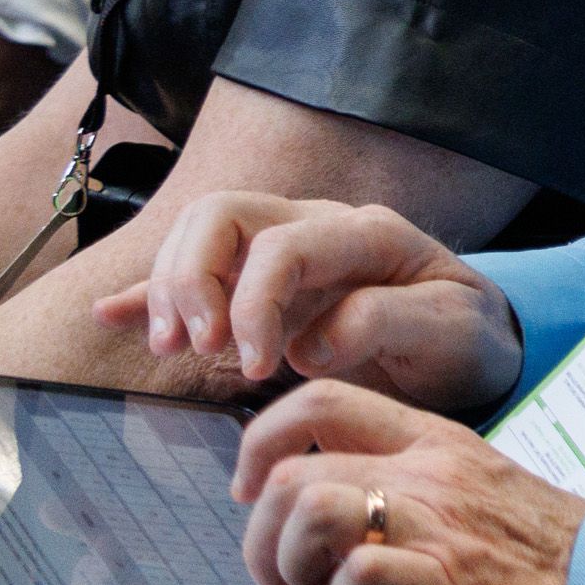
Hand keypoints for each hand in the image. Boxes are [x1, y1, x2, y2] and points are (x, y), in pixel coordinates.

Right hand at [103, 191, 518, 410]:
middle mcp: (318, 229)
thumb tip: (309, 345)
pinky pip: (196, 275)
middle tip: (196, 349)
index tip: (254, 368)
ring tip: (175, 348)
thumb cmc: (465, 336)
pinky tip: (110, 314)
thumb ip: (389, 323)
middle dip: (192, 280)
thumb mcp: (453, 331)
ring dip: (171, 289)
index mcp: (367, 234)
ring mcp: (284, 252)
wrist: (474, 347)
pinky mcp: (261, 288)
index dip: (252, 304)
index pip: (281, 246)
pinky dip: (151, 294)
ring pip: (199, 237)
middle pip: (221, 216)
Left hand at [231, 381, 584, 584]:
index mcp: (438, 442)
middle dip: (262, 541)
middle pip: (289, 473)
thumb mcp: (480, 490)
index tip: (254, 495)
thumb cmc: (554, 556)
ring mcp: (439, 524)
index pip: (317, 402)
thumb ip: (412, 486)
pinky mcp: (450, 583)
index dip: (260, 446)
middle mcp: (431, 472)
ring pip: (308, 511)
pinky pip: (356, 576)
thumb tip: (338, 505)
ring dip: (296, 568)